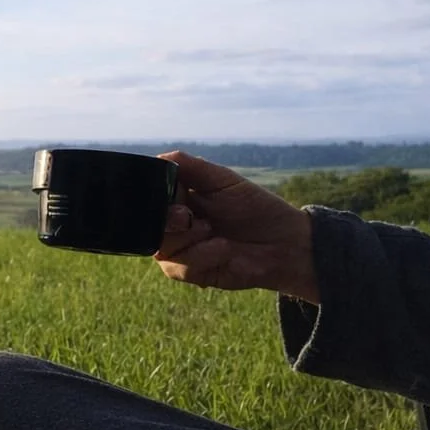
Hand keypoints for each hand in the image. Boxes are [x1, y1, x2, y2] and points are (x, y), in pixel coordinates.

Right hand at [153, 151, 318, 303]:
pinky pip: (177, 267)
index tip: (175, 195)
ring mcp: (178, 249)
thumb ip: (190, 167)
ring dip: (189, 239)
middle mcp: (171, 224)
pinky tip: (223, 249)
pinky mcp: (189, 271)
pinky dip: (202, 256)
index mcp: (176, 199)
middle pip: (145, 224)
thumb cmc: (255, 208)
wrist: (283, 242)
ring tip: (213, 231)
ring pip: (159, 247)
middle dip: (167, 220)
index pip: (146, 197)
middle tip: (190, 216)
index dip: (150, 196)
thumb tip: (157, 158)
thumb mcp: (223, 180)